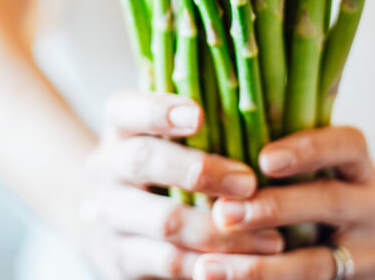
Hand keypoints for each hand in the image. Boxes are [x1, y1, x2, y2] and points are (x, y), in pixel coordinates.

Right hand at [80, 91, 283, 278]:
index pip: (129, 109)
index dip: (161, 111)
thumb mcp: (162, 134)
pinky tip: (243, 263)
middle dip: (200, 171)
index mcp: (119, 126)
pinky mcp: (118, 257)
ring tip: (268, 236)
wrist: (107, 211)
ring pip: (164, 221)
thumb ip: (193, 123)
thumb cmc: (157, 160)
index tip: (199, 115)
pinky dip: (209, 264)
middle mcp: (105, 165)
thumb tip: (256, 111)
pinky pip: (168, 262)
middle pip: (144, 161)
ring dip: (220, 230)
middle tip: (249, 182)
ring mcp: (107, 214)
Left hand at [194, 127, 374, 279]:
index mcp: (360, 164)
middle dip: (275, 208)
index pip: (347, 144)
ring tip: (208, 266)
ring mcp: (373, 252)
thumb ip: (281, 154)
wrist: (370, 244)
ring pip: (319, 262)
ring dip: (260, 267)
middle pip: (332, 200)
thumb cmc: (322, 188)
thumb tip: (228, 129)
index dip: (307, 149)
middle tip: (224, 213)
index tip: (264, 160)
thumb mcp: (317, 165)